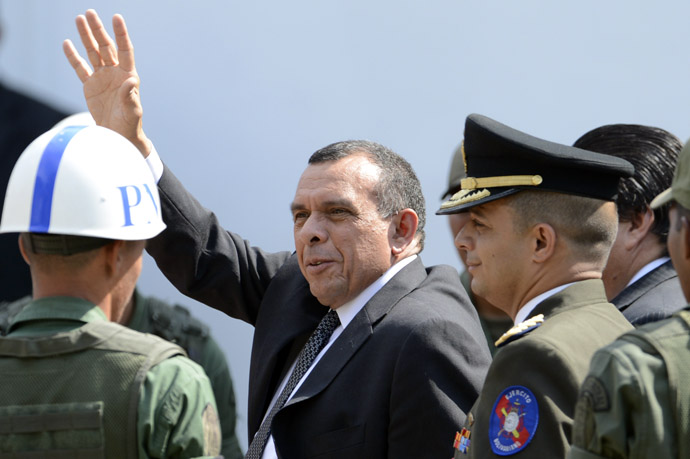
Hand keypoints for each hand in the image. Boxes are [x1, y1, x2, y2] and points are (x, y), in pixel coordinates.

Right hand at [63, 10, 150, 155]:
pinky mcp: (90, 85)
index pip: (125, 50)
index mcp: (128, 75)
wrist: (117, 135)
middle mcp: (115, 73)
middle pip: (106, 47)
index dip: (121, 34)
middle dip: (98, 30)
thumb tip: (130, 81)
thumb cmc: (130, 124)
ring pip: (92, 52)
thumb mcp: (132, 111)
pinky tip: (67, 43)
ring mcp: (102, 77)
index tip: (116, 17)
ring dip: (86, 37)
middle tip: (89, 13)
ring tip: (79, 19)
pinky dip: (73, 56)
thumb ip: (130, 96)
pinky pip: (80, 67)